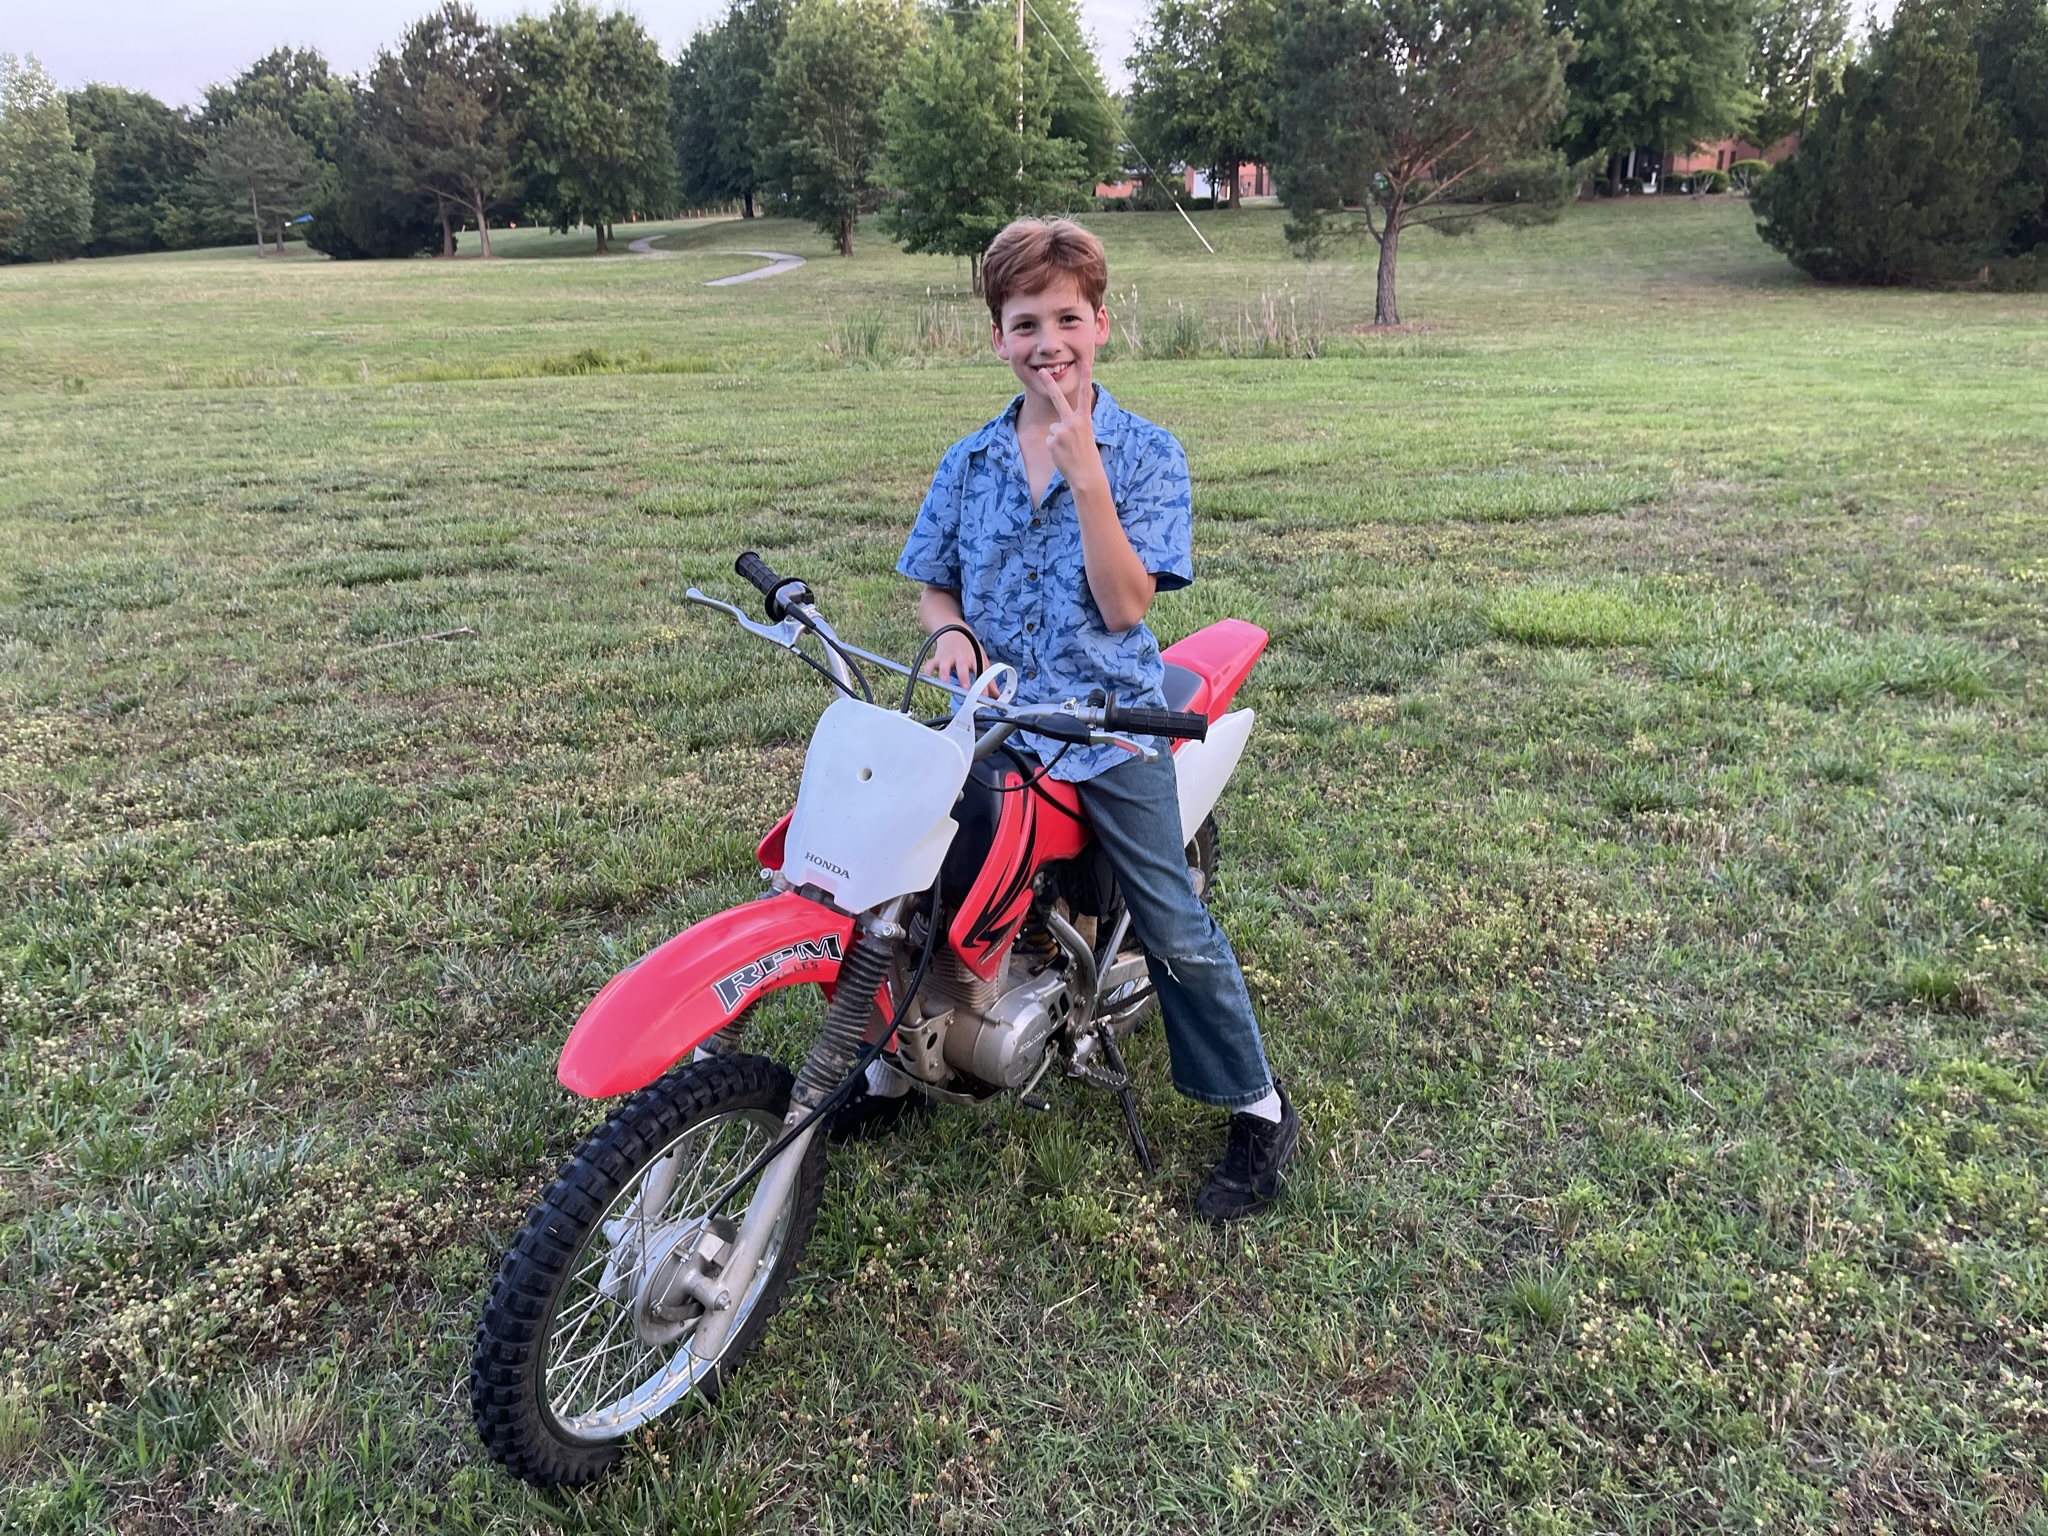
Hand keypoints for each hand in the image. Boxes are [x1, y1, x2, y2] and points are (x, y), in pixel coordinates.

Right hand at [922, 629, 984, 690]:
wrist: (955, 630)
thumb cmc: (970, 649)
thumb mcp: (981, 660)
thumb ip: (989, 680)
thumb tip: (997, 696)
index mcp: (974, 658)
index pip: (980, 671)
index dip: (983, 683)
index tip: (985, 695)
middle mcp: (961, 657)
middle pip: (962, 667)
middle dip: (963, 677)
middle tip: (965, 688)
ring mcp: (948, 657)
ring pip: (945, 664)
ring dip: (944, 672)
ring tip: (944, 681)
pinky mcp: (937, 658)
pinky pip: (931, 664)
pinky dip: (928, 670)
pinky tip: (927, 677)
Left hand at [1029, 358, 1104, 491]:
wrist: (1086, 476)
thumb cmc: (1087, 457)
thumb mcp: (1085, 436)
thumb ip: (1072, 426)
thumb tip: (1054, 427)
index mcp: (1085, 420)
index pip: (1085, 395)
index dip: (1086, 377)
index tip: (1086, 361)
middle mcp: (1073, 422)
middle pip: (1058, 399)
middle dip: (1049, 384)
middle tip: (1041, 371)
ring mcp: (1062, 431)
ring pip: (1054, 429)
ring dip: (1058, 440)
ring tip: (1068, 450)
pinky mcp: (1052, 440)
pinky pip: (1050, 441)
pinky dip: (1054, 448)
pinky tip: (1063, 455)